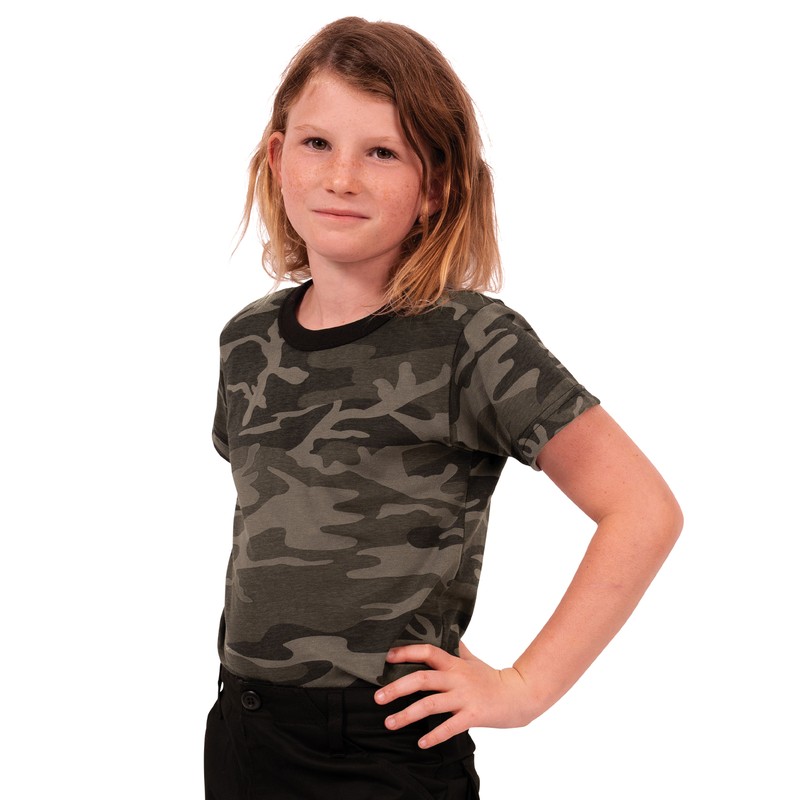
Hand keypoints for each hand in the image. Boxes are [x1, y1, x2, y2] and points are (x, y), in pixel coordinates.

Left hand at [373, 642, 535, 747]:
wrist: (518, 695)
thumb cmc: (490, 677)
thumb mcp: (471, 659)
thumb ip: (455, 648)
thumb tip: (443, 632)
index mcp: (454, 663)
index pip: (428, 652)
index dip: (407, 653)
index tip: (387, 658)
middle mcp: (456, 678)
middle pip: (422, 680)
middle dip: (397, 688)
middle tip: (377, 698)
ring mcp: (464, 697)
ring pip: (430, 705)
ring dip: (407, 715)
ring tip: (389, 723)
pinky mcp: (473, 716)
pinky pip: (450, 727)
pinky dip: (434, 736)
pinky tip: (421, 743)